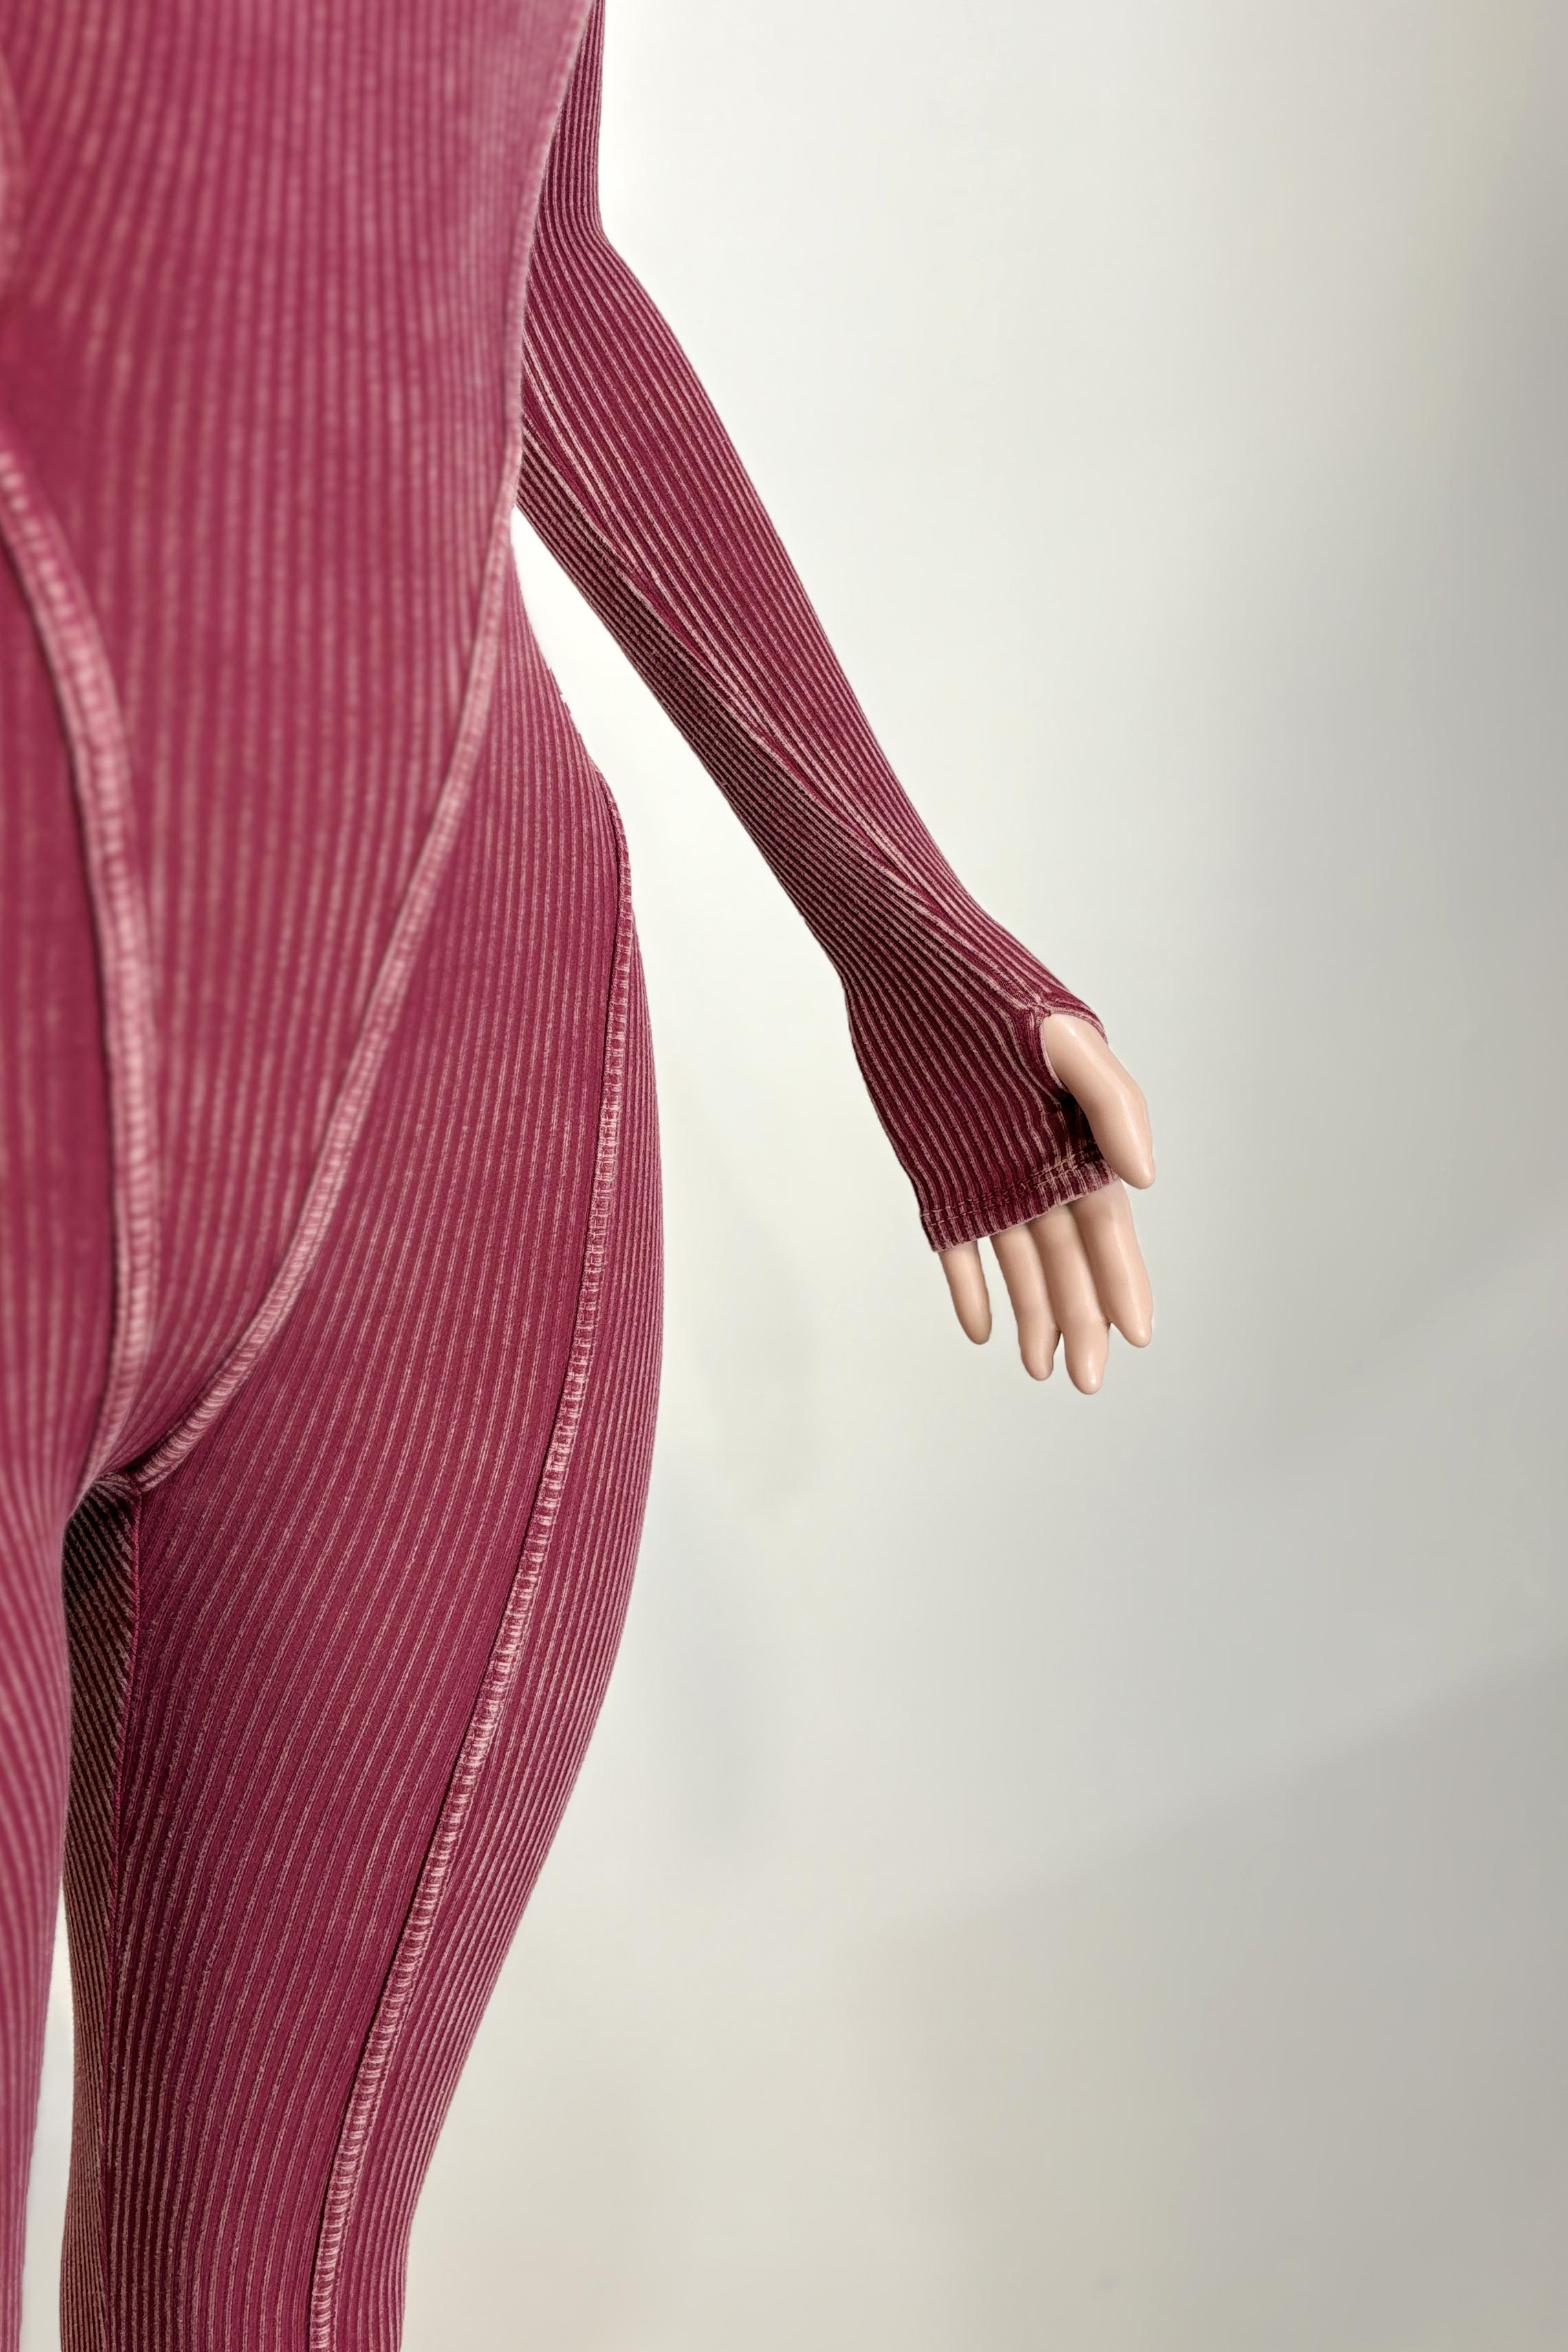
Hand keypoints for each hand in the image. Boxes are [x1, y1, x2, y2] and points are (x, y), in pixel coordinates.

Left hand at [938, 1014, 1153, 1391]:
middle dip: (1081, 1319)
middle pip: (1065, 1259)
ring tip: (1043, 1368)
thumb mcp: (1068, 1039)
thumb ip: (1112, 1103)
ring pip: (1016, 1261)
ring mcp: (986, 1175)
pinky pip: (955, 1244)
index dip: (1123, 1283)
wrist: (909, 963)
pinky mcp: (936, 1175)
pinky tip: (980, 1330)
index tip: (1136, 1337)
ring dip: (1031, 1314)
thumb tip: (1145, 1179)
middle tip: (1087, 1380)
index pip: (1106, 1228)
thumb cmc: (998, 991)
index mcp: (1079, 1139)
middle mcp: (1037, 1167)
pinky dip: (969, 1285)